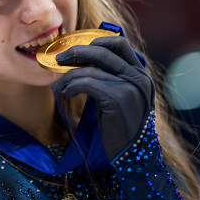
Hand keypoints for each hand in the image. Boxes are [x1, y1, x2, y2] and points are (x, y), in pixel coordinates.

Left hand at [51, 35, 153, 161]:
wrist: (132, 158)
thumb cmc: (122, 129)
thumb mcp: (121, 99)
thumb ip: (111, 79)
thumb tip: (83, 61)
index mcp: (141, 75)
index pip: (119, 44)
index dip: (96, 41)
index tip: (78, 50)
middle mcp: (139, 78)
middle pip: (102, 50)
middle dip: (76, 52)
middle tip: (58, 59)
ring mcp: (130, 87)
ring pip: (90, 69)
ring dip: (68, 76)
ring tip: (58, 86)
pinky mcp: (117, 99)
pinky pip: (86, 83)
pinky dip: (71, 85)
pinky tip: (66, 92)